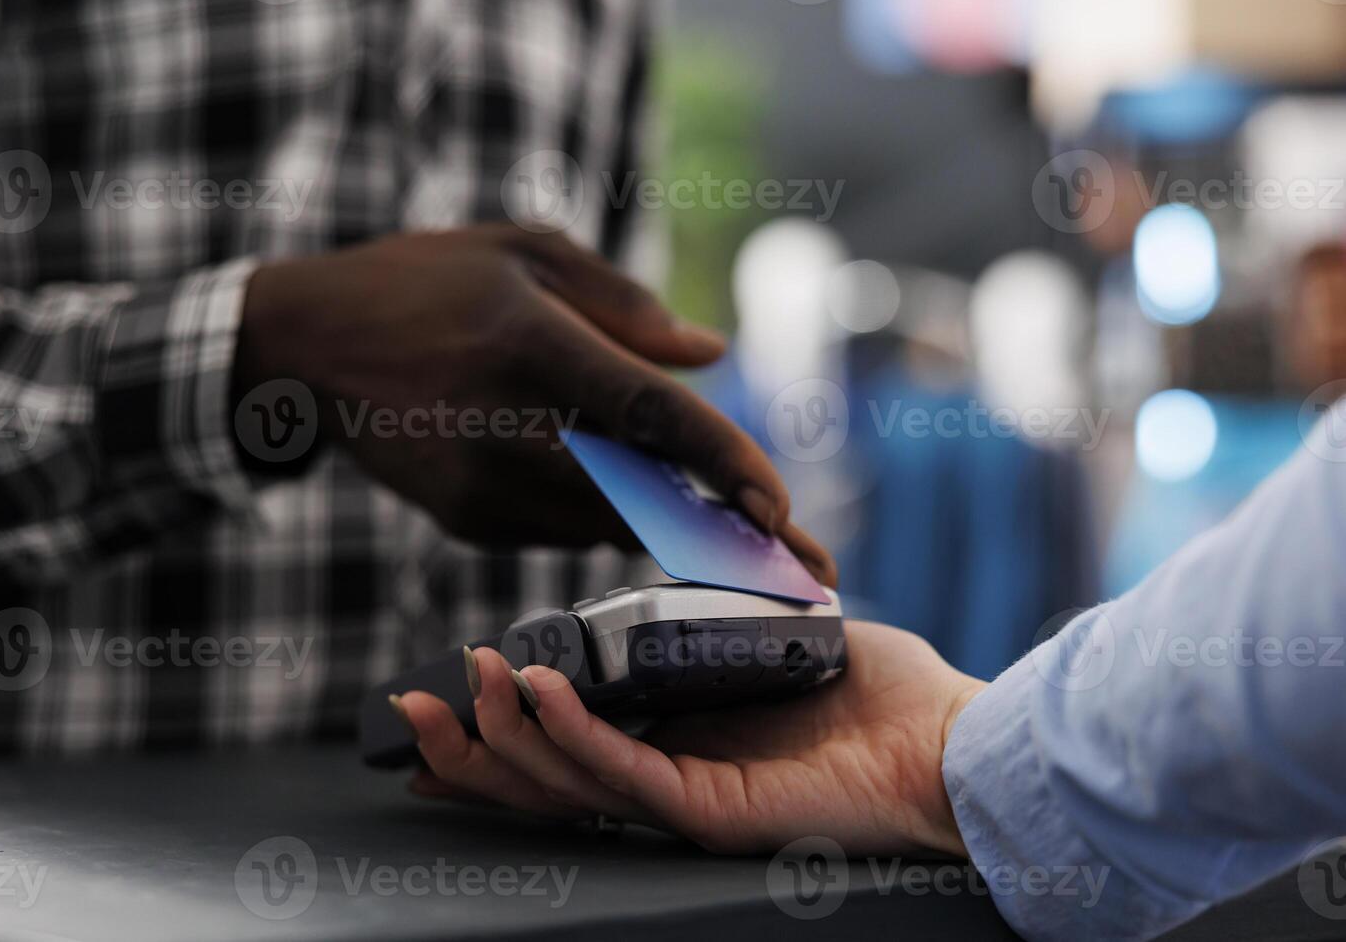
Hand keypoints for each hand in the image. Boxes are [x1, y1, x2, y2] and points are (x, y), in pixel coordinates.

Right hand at [236, 224, 833, 578]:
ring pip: (611, 520)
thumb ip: (624, 304)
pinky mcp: (466, 522)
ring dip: (674, 521)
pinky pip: (563, 527)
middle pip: (649, 496)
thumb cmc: (427, 283)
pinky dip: (604, 512)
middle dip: (735, 535)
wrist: (307, 349)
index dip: (728, 464)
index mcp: (533, 347)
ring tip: (738, 527)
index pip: (653, 416)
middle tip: (812, 563)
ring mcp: (482, 488)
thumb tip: (711, 356)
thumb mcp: (522, 253)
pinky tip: (616, 488)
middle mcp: (510, 430)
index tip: (786, 510)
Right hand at [394, 619, 985, 856]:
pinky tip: (534, 691)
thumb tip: (688, 554)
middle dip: (466, 747)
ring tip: (463, 681)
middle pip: (538, 778)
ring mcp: (684, 801)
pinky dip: (571, 733)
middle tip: (409, 704)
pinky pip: (623, 772)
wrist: (952, 744)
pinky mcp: (712, 807)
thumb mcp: (774, 634)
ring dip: (504, 732)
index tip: (441, 696)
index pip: (561, 748)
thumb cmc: (879, 694)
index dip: (496, 730)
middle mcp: (664, 780)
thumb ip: (722, 609)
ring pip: (563, 782)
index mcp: (671, 744)